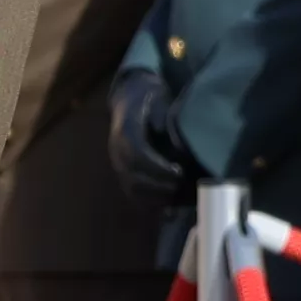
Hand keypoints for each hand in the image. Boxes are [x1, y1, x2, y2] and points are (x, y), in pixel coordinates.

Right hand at [110, 64, 188, 203]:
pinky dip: (151, 202)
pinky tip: (170, 204)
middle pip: (133, 177)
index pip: (138, 155)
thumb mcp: (158, 97)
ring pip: (132, 189)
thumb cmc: (150, 98)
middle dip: (160, 185)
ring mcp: (118, 163)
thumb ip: (161, 114)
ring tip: (179, 197)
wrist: (130, 98)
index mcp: (125, 131)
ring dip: (156, 197)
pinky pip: (133, 194)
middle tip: (183, 187)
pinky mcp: (123, 172)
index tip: (179, 172)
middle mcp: (117, 150)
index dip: (158, 167)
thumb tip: (166, 134)